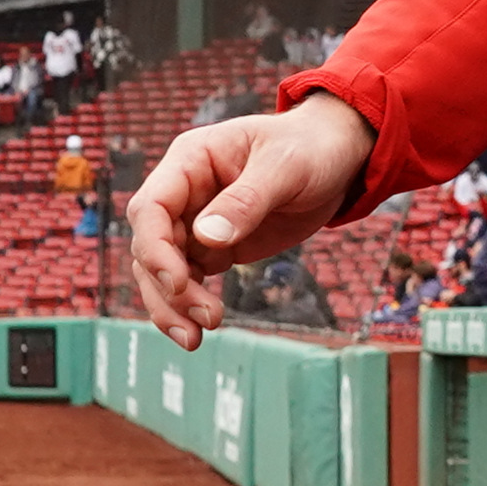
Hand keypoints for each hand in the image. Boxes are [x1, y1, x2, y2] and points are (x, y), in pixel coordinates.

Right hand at [127, 95, 376, 347]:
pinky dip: (189, 305)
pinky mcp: (214, 247)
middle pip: (150, 247)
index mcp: (191, 161)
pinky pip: (188, 279)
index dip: (155, 248)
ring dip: (173, 306)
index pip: (151, 208)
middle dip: (167, 288)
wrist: (336, 156)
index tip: (179, 282)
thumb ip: (247, 200)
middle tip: (206, 319)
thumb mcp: (286, 165)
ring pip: (161, 270)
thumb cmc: (310, 147)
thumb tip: (206, 238)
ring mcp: (196, 222)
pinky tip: (202, 326)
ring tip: (196, 338)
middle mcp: (184, 193)